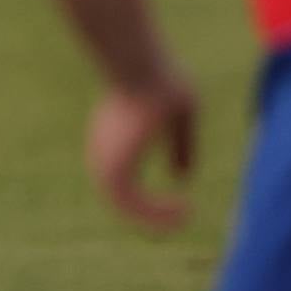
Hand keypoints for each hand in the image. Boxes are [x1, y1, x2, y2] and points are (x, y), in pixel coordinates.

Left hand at [86, 67, 198, 230]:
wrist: (142, 72)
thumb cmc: (160, 84)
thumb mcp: (178, 119)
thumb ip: (180, 147)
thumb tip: (183, 176)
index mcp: (114, 145)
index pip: (124, 185)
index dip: (149, 201)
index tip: (180, 205)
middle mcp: (105, 157)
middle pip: (125, 200)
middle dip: (153, 214)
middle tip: (183, 216)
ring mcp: (106, 163)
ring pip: (128, 207)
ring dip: (157, 218)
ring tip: (185, 216)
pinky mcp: (114, 168)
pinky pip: (133, 205)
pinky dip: (157, 214)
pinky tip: (183, 209)